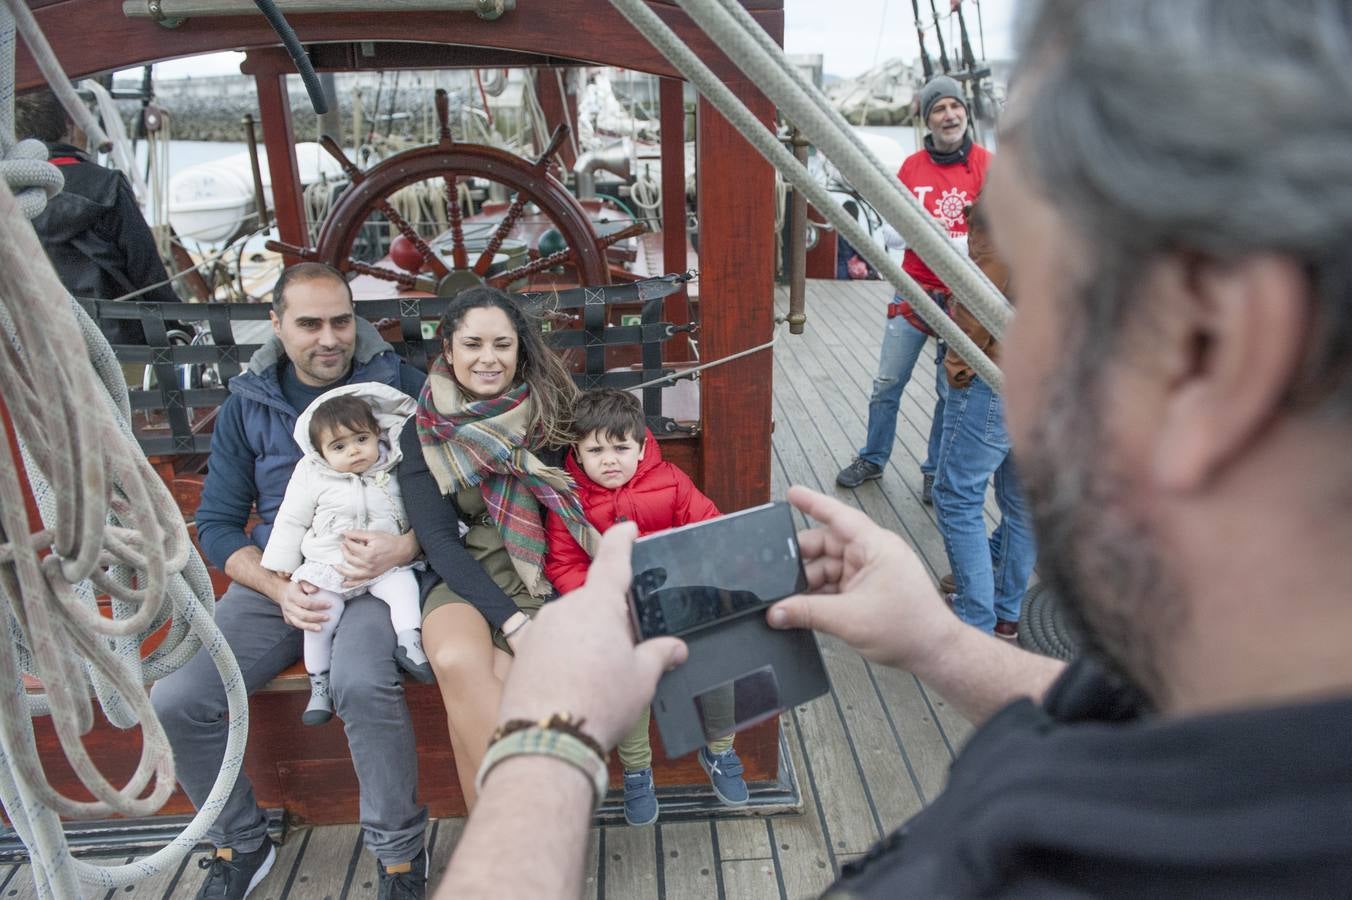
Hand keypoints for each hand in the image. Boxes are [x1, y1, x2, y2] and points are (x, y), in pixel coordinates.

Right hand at [277, 579, 331, 632]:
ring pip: (299, 623)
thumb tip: (316, 590)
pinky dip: (306, 628)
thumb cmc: (295, 586)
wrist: (282, 592)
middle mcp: (289, 606)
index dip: (318, 605)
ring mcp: (288, 614)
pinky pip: (297, 625)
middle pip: (303, 615)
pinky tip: (314, 628)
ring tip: (320, 628)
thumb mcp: (301, 581)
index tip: (329, 605)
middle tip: (327, 618)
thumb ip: (309, 584)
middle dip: (316, 618)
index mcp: (293, 595)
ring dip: (310, 627)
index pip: (306, 602)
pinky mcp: (288, 619)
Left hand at [337, 530, 418, 584]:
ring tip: (335, 566)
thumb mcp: (374, 534)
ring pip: (351, 573)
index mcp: (368, 553)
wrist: (403, 550)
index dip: (347, 541)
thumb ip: (358, 534)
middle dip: (344, 550)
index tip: (346, 537)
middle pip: (350, 558)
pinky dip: (351, 584)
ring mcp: (370, 572)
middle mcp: (368, 565)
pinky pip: (360, 582)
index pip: (352, 547)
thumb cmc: (389, 541)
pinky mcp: (373, 576)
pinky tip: (343, 584)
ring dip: (341, 570)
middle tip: (343, 545)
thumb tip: (344, 533)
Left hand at [497, 522, 687, 750]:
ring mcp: (539, 628)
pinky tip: (574, 686)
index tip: (627, 528)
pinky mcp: (522, 652)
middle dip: (610, 620)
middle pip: (593, 603)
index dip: (622, 540)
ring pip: (571, 625)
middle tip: (627, 652)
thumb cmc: (601, 703)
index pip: (613, 560)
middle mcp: (565, 607)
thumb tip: (675, 648)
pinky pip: (551, 644)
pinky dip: (565, 657)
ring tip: (599, 679)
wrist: (546, 738)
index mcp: (598, 604)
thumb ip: (658, 655)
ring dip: (586, 641)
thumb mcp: (641, 680)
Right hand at [767, 485, 960, 671]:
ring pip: (827, 568)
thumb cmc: (910, 628)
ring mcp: (869, 572)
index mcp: (875, 546)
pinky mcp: (866, 590)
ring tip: (787, 600)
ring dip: (808, 583)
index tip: (792, 493)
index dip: (813, 503)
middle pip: (826, 545)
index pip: (839, 516)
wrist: (933, 653)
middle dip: (801, 560)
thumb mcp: (849, 619)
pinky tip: (802, 608)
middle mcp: (872, 554)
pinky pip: (835, 585)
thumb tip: (776, 611)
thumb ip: (807, 613)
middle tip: (774, 573)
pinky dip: (818, 595)